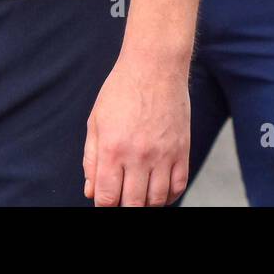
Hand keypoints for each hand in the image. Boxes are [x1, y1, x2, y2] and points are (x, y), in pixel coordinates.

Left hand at [83, 50, 190, 205]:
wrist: (155, 66)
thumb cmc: (121, 90)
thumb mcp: (96, 120)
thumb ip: (91, 158)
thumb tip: (91, 191)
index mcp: (113, 148)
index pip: (107, 197)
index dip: (104, 205)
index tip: (104, 201)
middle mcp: (138, 155)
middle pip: (132, 204)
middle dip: (124, 207)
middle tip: (121, 198)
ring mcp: (163, 155)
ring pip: (156, 200)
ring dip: (145, 204)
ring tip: (138, 194)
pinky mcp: (182, 151)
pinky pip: (177, 187)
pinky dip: (167, 196)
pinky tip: (158, 190)